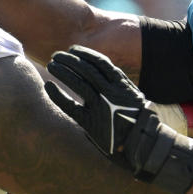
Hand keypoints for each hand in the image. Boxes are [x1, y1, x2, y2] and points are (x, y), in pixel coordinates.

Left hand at [45, 46, 192, 193]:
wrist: (144, 144)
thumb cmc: (138, 120)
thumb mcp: (133, 96)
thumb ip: (118, 85)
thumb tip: (102, 73)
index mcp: (121, 84)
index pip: (99, 62)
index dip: (84, 53)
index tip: (72, 49)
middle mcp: (110, 92)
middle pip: (86, 69)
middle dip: (69, 59)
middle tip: (56, 55)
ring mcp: (100, 107)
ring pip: (77, 82)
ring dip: (62, 71)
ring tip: (51, 65)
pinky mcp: (91, 123)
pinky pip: (70, 106)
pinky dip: (57, 94)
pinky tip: (48, 86)